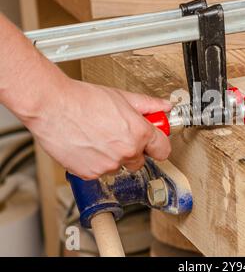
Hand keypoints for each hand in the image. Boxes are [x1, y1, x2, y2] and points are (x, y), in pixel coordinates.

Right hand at [24, 78, 171, 179]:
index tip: (154, 140)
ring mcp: (108, 165)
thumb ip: (149, 105)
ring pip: (119, 166)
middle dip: (134, 149)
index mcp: (139, 134)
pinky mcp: (89, 174)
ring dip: (113, 156)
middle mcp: (127, 152)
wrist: (52, 107)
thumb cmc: (84, 100)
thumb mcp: (123, 97)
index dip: (158, 143)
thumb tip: (165, 107)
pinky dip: (95, 161)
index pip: (163, 150)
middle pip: (141, 160)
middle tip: (119, 133)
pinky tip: (87, 144)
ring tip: (98, 136)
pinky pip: (99, 171)